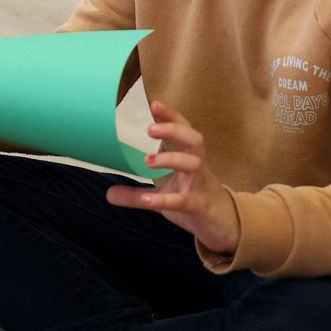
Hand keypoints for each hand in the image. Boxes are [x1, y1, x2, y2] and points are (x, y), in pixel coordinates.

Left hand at [105, 101, 239, 252]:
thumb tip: (108, 194)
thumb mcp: (164, 196)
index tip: (154, 103)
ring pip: (194, 164)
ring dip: (172, 159)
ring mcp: (200, 186)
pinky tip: (148, 199)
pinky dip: (165, 199)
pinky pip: (185, 200)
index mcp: (189, 158)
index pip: (184, 130)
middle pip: (194, 140)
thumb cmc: (194, 201)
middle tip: (150, 129)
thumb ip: (136, 194)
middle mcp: (198, 168)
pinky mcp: (200, 206)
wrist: (223, 226)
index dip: (172, 116)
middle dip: (175, 130)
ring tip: (148, 160)